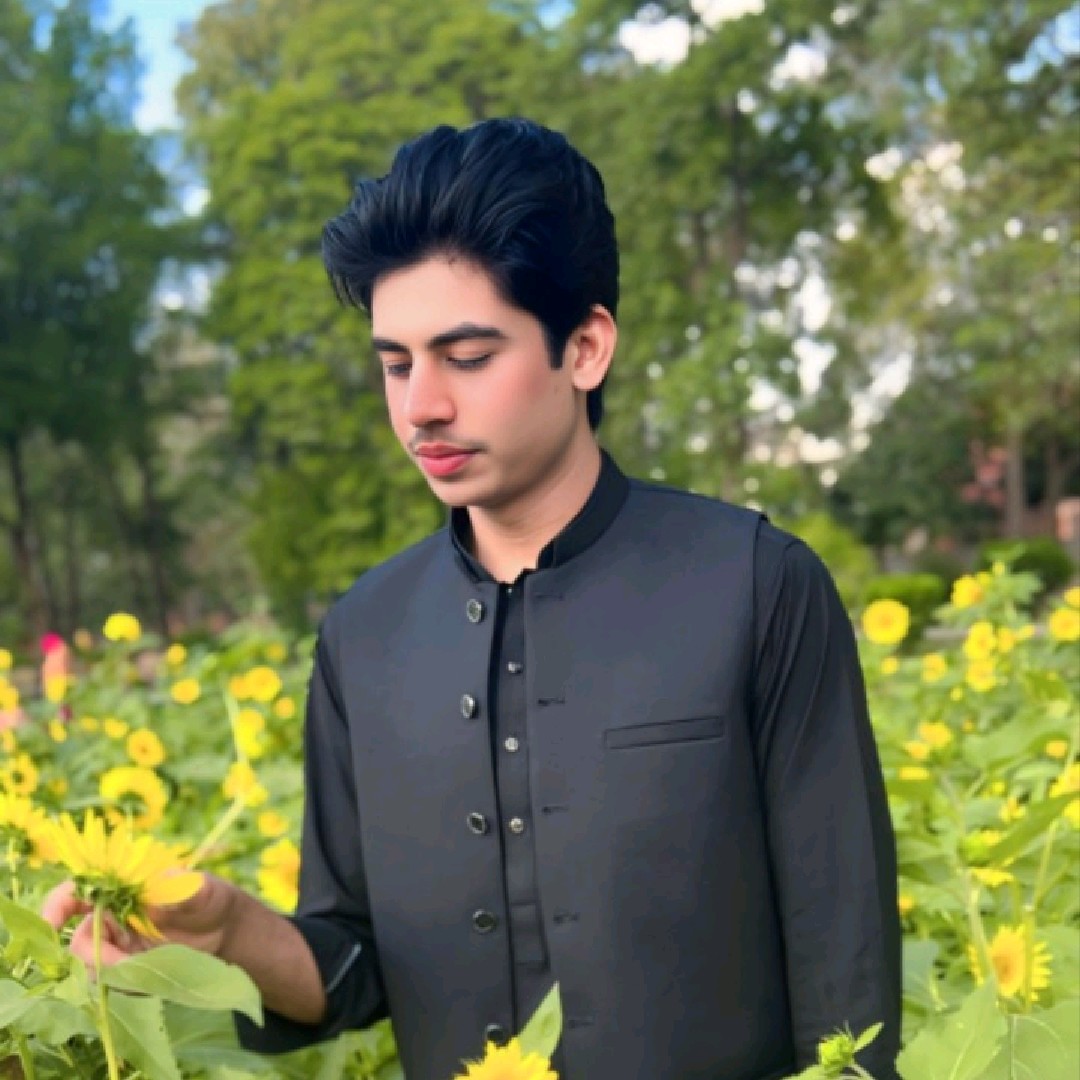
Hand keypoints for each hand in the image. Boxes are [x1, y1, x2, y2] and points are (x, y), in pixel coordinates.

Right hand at [42, 873, 235, 970]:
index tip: (53, 922)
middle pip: (80, 940)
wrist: (225, 931)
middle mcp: (111, 919)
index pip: (77, 892)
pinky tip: (153, 978)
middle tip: (124, 961)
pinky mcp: (128, 972)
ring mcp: (117, 948)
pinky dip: (128, 985)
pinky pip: (114, 984)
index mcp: (120, 890)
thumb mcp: (203, 889)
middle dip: (94, 954)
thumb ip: (184, 887)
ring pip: (93, 967)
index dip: (58, 905)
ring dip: (113, 973)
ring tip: (148, 969)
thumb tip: (165, 879)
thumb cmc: (209, 899)